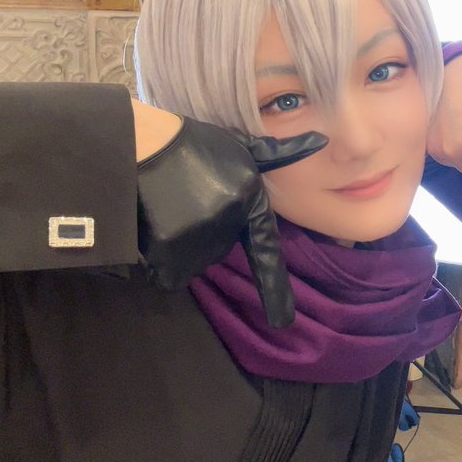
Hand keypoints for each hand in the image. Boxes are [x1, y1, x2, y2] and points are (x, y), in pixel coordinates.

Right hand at [136, 118, 326, 326]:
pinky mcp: (168, 250)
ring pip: (193, 260)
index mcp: (249, 201)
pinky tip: (154, 224)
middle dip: (206, 233)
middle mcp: (228, 224)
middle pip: (218, 250)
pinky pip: (166, 270)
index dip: (274, 290)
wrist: (141, 143)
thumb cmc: (193, 145)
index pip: (265, 253)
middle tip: (187, 201)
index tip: (282, 321)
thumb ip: (279, 153)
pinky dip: (159, 256)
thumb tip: (320, 140)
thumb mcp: (241, 146)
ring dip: (182, 244)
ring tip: (168, 208)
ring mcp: (198, 239)